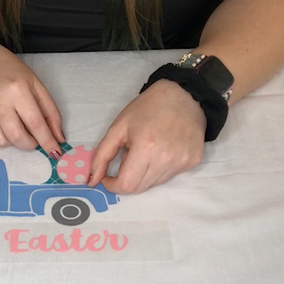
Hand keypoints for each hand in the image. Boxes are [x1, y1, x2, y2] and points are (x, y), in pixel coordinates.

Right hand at [0, 43, 64, 155]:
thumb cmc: (9, 70)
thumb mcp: (35, 84)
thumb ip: (50, 111)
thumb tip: (58, 137)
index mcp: (18, 89)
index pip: (36, 123)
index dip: (47, 141)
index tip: (55, 152)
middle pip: (18, 137)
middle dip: (31, 144)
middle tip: (34, 138)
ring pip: (3, 142)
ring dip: (16, 142)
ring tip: (17, 127)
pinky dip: (2, 137)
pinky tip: (4, 124)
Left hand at [88, 80, 205, 193]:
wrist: (184, 95)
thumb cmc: (148, 107)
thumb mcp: (118, 127)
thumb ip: (102, 156)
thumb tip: (92, 180)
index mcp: (146, 148)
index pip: (126, 185)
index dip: (112, 185)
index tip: (108, 177)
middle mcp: (166, 159)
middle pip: (139, 188)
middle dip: (127, 179)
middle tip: (129, 156)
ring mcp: (182, 162)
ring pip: (154, 183)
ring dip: (144, 173)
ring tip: (147, 150)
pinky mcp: (192, 162)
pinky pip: (169, 176)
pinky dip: (160, 168)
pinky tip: (163, 149)